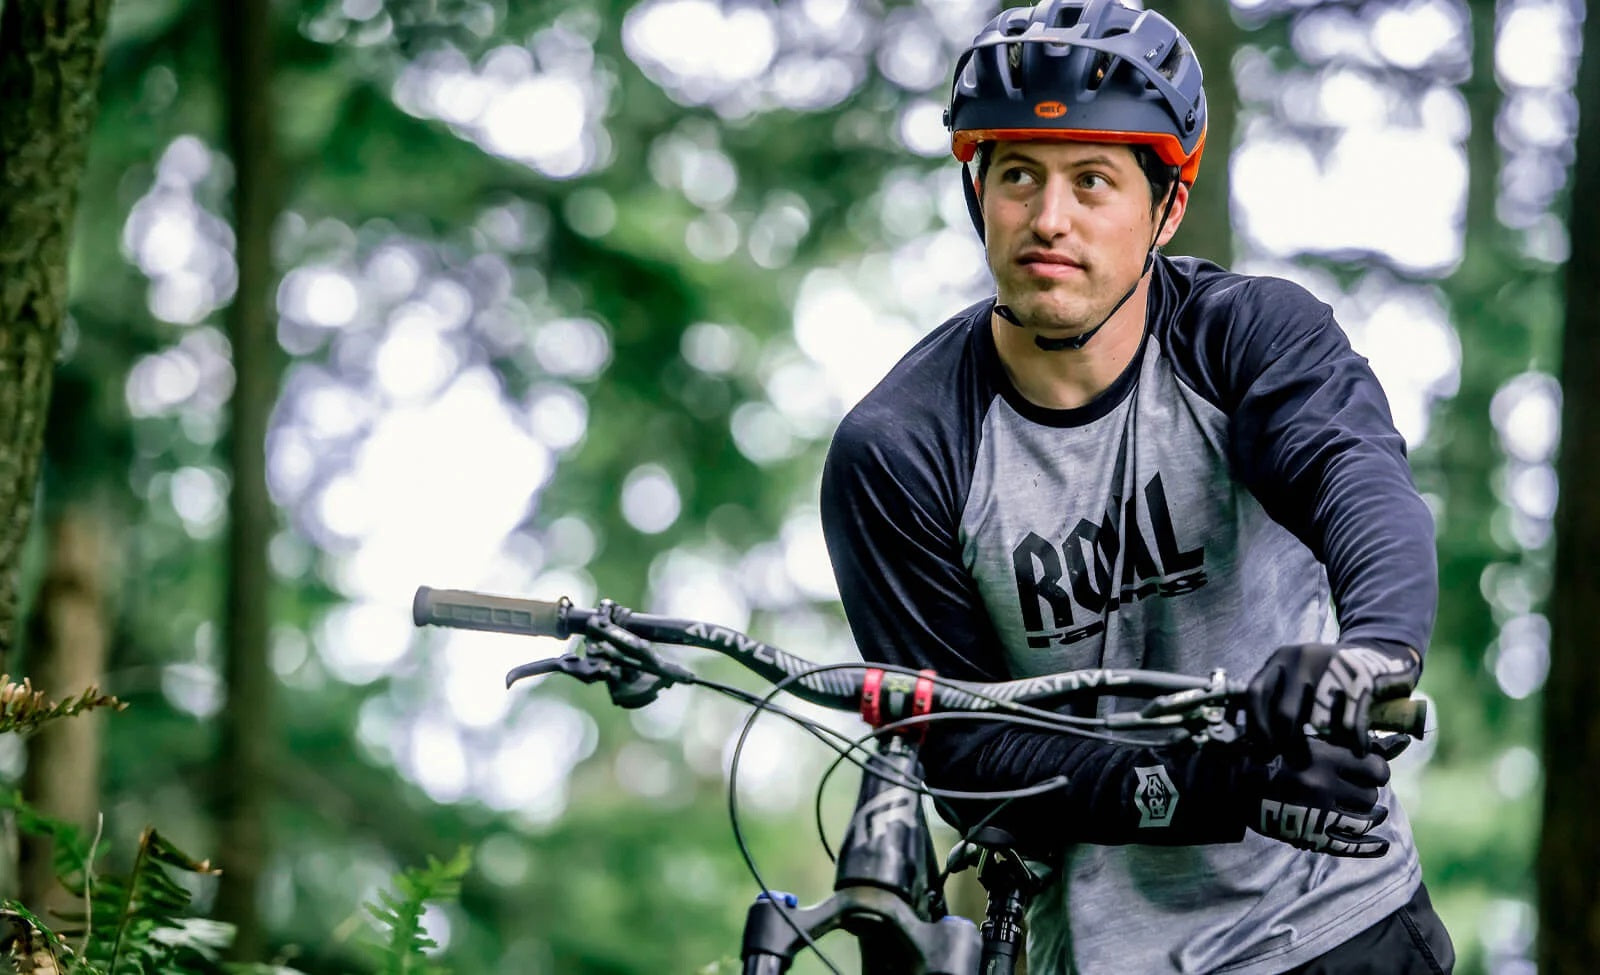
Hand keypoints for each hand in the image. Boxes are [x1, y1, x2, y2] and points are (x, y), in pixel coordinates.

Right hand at [1243, 736, 1406, 857]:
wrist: (1232, 781)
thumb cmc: (1271, 751)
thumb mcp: (1307, 737)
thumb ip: (1348, 740)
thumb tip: (1401, 742)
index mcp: (1322, 757)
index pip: (1376, 768)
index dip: (1375, 768)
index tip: (1367, 767)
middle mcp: (1322, 785)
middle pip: (1370, 794)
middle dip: (1367, 791)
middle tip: (1356, 788)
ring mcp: (1316, 812)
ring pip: (1364, 819)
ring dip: (1366, 814)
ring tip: (1363, 810)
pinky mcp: (1309, 834)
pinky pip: (1349, 845)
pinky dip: (1369, 846)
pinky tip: (1382, 845)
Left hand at [1246, 642, 1417, 760]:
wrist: (1376, 652)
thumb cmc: (1327, 676)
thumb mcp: (1296, 676)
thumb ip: (1276, 698)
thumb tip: (1255, 743)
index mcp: (1280, 658)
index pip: (1255, 694)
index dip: (1256, 727)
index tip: (1262, 752)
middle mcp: (1301, 657)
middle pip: (1284, 712)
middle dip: (1285, 743)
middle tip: (1293, 762)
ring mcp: (1330, 665)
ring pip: (1316, 720)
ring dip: (1320, 744)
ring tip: (1321, 760)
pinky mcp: (1359, 677)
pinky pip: (1350, 720)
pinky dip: (1353, 740)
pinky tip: (1357, 751)